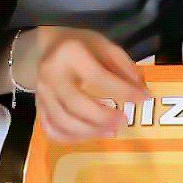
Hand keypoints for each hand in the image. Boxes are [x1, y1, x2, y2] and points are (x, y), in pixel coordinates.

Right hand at [34, 26, 149, 140]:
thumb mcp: (103, 45)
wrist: (46, 47)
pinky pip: (51, 128)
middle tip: (122, 121)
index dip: (122, 91)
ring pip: (62, 120)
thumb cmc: (79, 46)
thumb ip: (123, 66)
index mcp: (70, 53)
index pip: (98, 76)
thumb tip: (140, 91)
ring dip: (88, 131)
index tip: (143, 99)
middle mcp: (51, 74)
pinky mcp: (38, 106)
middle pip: (75, 104)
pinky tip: (88, 135)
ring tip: (109, 131)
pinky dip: (69, 137)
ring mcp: (42, 93)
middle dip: (101, 117)